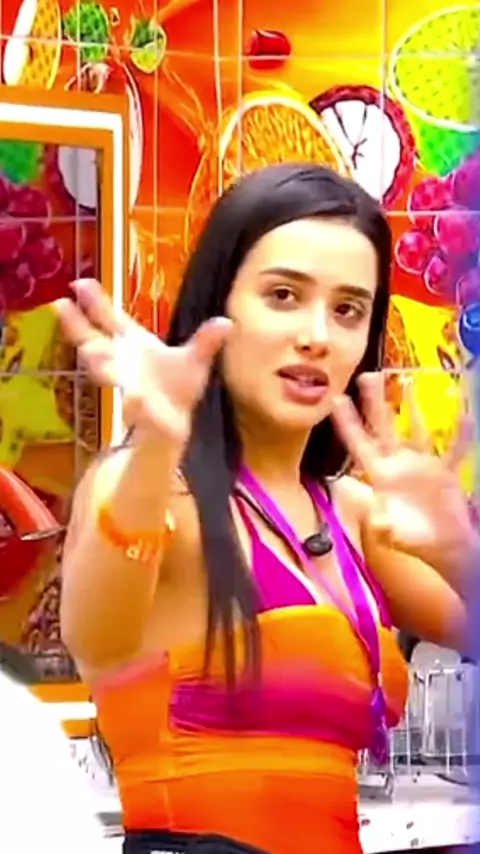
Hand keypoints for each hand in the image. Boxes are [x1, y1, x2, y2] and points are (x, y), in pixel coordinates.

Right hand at [54, 280, 231, 443]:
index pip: (110, 319)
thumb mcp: (195, 361)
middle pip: (94, 340)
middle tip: (61, 305)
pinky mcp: (138, 409)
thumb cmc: (178, 387)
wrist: (174, 425)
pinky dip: (137, 402)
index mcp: (133, 343)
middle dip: (80, 326)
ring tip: (94, 353)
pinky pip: (136, 404)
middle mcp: (121, 361)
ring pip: (106, 371)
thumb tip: (228, 322)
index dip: (94, 303)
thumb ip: (206, 341)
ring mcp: (125, 384)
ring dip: (100, 362)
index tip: (79, 284)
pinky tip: (136, 399)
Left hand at [331, 373, 473, 562]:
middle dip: (374, 403)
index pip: (358, 444)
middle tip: (367, 375)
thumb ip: (382, 524)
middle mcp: (398, 465)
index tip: (336, 399)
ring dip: (414, 407)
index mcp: (379, 476)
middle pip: (383, 428)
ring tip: (410, 380)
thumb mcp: (391, 533)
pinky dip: (461, 434)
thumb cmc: (411, 540)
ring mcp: (422, 465)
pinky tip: (465, 414)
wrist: (442, 548)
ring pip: (416, 429)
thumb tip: (375, 519)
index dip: (347, 423)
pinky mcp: (445, 471)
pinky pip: (455, 448)